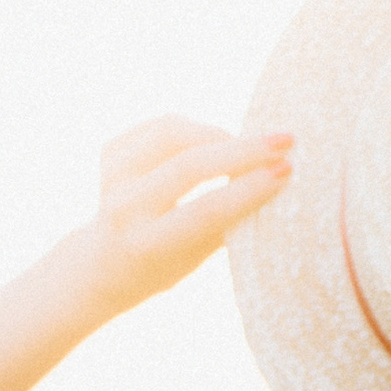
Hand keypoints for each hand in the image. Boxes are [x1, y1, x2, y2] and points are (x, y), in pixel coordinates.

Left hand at [81, 115, 292, 320]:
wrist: (104, 263)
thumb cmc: (164, 265)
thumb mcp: (195, 258)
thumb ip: (226, 224)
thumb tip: (273, 179)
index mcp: (146, 244)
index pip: (205, 210)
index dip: (248, 189)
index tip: (286, 171)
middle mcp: (124, 208)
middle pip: (190, 165)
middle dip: (244, 150)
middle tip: (284, 141)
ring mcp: (111, 175)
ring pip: (174, 132)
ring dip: (220, 134)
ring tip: (248, 145)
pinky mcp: (109, 151)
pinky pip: (161, 125)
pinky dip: (194, 129)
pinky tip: (212, 142)